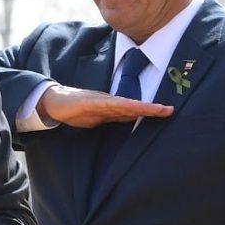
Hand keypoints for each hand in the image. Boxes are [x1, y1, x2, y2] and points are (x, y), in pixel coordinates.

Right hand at [37, 83, 174, 128]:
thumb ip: (112, 119)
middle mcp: (109, 102)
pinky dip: (120, 105)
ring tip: (157, 109)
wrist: (55, 102)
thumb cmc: (76, 110)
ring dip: (141, 107)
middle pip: (134, 106)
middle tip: (169, 110)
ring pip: (124, 104)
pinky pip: (107, 104)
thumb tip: (129, 123)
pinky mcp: (89, 102)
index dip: (150, 111)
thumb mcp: (98, 118)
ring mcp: (100, 101)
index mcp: (112, 107)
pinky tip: (131, 106)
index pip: (134, 109)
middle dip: (151, 109)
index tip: (166, 112)